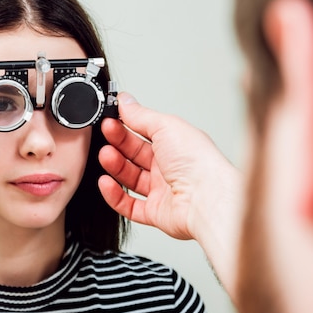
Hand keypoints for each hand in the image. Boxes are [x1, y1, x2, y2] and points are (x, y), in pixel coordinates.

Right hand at [98, 93, 241, 292]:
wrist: (207, 199)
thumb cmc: (198, 162)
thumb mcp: (166, 126)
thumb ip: (141, 115)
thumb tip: (125, 100)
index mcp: (175, 144)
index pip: (144, 132)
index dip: (126, 126)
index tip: (110, 120)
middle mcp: (169, 166)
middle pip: (135, 154)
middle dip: (118, 143)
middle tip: (105, 134)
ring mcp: (162, 190)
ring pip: (130, 177)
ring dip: (114, 166)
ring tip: (106, 155)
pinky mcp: (156, 212)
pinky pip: (129, 205)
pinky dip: (114, 195)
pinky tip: (106, 182)